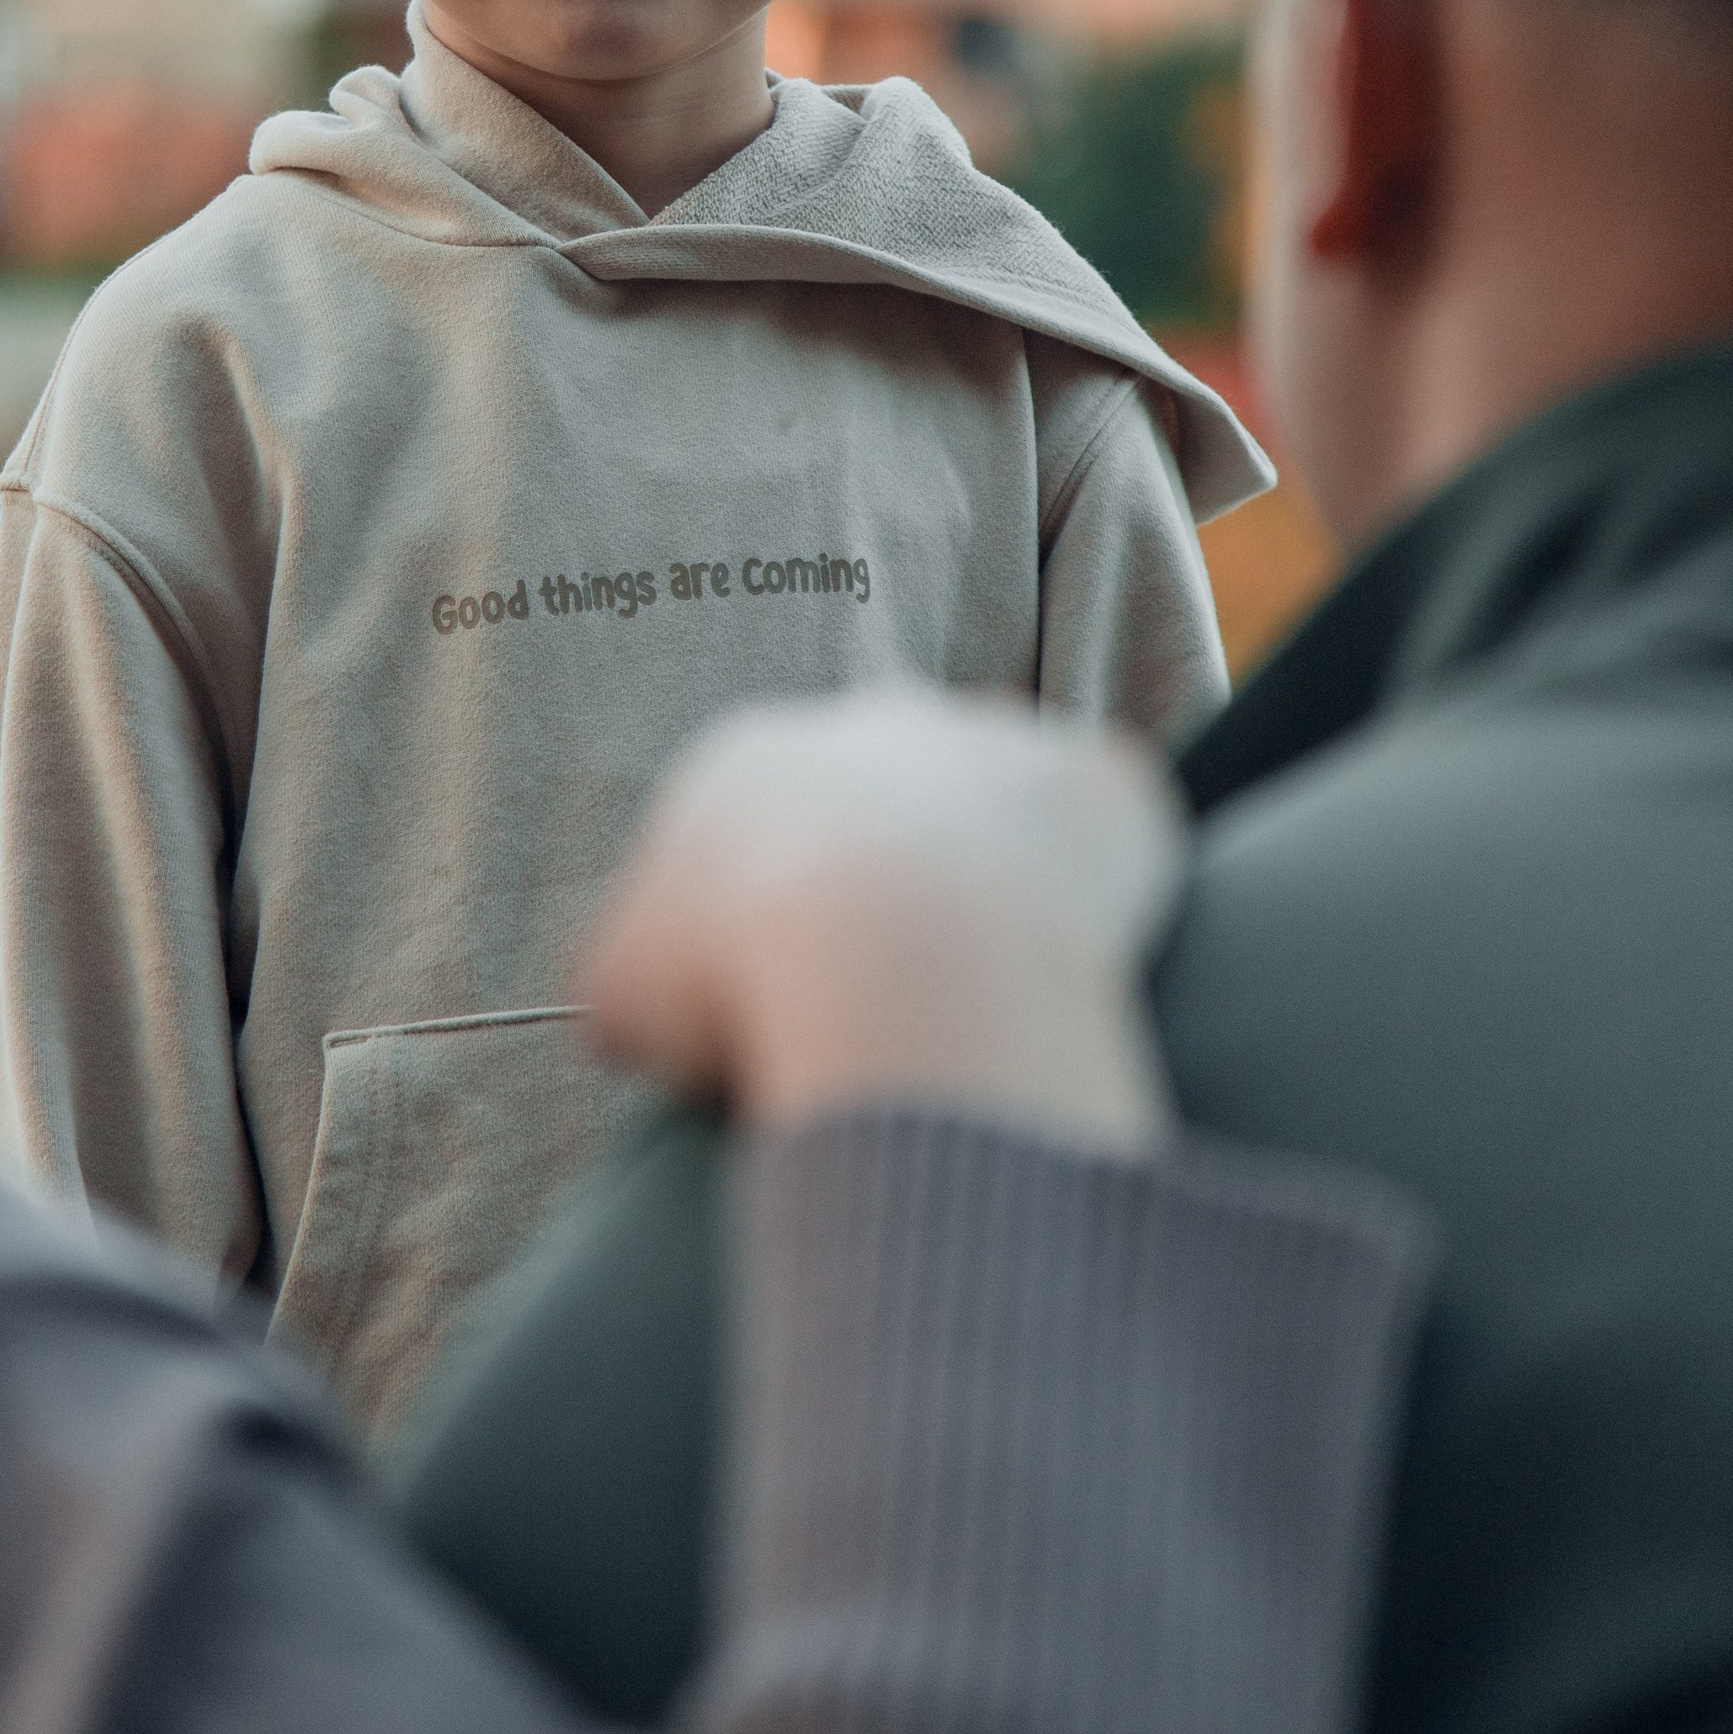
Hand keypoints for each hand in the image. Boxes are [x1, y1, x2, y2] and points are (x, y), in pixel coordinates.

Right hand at [583, 687, 1184, 1148]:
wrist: (896, 955)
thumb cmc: (744, 981)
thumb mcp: (623, 1000)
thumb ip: (637, 984)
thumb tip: (649, 1013)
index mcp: (748, 758)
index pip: (763, 835)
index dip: (777, 926)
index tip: (797, 1007)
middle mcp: (874, 720)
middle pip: (885, 805)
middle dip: (892, 887)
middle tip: (900, 1000)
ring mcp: (995, 738)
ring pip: (1002, 811)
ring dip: (1002, 887)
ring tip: (995, 997)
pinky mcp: (1100, 779)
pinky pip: (1109, 832)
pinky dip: (1105, 894)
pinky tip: (1080, 970)